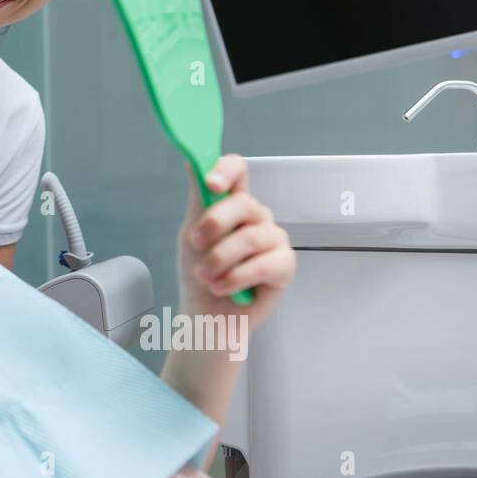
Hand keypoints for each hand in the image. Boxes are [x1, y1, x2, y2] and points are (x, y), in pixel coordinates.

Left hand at [176, 154, 294, 328]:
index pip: (238, 170)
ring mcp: (274, 239)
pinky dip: (236, 278)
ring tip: (206, 277)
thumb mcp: (191, 233)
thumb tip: (192, 162)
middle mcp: (256, 217)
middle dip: (215, 225)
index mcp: (233, 203)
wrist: (206, 315)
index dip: (226, 171)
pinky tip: (223, 287)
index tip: (211, 185)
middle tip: (196, 245)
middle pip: (244, 203)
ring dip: (220, 260)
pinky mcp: (285, 265)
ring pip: (251, 237)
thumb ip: (199, 200)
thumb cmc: (199, 273)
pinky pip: (264, 264)